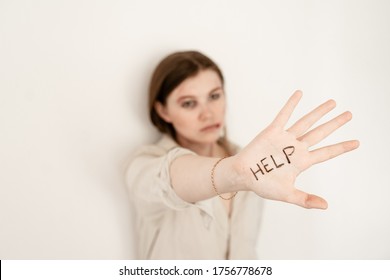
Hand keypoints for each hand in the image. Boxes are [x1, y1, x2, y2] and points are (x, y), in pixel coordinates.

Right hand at [234, 90, 358, 208]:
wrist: (243, 175)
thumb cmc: (263, 185)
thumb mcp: (287, 195)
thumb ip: (305, 199)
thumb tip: (326, 206)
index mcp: (302, 162)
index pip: (326, 153)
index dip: (341, 148)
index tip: (356, 143)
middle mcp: (296, 148)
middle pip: (320, 133)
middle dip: (335, 124)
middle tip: (349, 114)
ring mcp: (285, 138)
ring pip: (306, 122)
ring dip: (319, 112)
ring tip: (333, 103)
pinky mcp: (273, 131)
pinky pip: (284, 115)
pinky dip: (291, 104)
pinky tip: (300, 93)